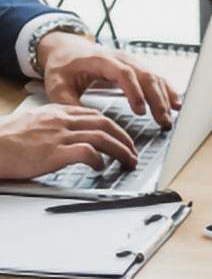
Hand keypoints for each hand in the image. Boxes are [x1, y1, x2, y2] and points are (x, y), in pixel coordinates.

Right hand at [0, 102, 139, 180]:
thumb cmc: (5, 140)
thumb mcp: (32, 123)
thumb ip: (53, 125)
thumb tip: (70, 137)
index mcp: (56, 111)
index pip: (93, 114)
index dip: (112, 126)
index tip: (120, 136)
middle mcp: (60, 120)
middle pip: (104, 123)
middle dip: (124, 137)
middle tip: (133, 150)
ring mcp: (58, 135)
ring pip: (102, 137)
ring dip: (121, 150)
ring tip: (129, 161)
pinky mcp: (55, 152)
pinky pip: (88, 152)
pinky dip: (99, 159)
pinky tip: (101, 167)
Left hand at [35, 31, 180, 128]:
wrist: (66, 49)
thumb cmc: (63, 67)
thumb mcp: (56, 84)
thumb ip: (68, 102)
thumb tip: (86, 120)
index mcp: (101, 60)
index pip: (124, 74)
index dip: (135, 92)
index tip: (140, 112)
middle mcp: (121, 58)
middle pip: (146, 76)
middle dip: (157, 100)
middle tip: (163, 122)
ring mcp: (132, 61)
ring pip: (154, 77)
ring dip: (165, 98)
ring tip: (169, 118)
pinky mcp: (137, 67)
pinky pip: (157, 77)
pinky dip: (168, 90)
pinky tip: (177, 104)